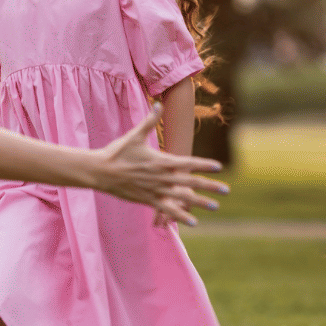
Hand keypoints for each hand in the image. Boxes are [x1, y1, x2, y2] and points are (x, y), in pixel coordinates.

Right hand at [94, 104, 227, 225]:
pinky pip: (167, 209)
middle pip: (189, 182)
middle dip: (209, 185)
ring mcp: (154, 189)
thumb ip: (149, 121)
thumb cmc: (117, 152)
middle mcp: (160, 176)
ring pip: (181, 197)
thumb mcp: (134, 135)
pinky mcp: (147, 199)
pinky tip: (193, 222)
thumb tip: (158, 103)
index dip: (203, 164)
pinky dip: (180, 215)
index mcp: (160, 160)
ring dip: (200, 202)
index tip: (218, 166)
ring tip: (215, 206)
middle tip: (226, 190)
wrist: (99, 171)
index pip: (187, 162)